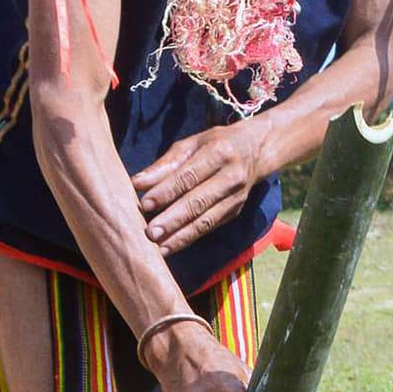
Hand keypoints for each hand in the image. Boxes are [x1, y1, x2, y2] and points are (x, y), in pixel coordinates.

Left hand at [132, 118, 270, 254]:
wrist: (255, 151)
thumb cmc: (214, 144)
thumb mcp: (191, 144)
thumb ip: (165, 164)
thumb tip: (137, 183)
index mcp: (219, 153)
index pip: (189, 176)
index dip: (167, 191)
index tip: (145, 204)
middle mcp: (231, 177)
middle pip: (199, 201)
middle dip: (173, 219)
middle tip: (150, 233)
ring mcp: (236, 197)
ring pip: (206, 220)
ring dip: (181, 235)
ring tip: (159, 247)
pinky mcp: (235, 212)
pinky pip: (210, 227)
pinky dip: (190, 238)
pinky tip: (171, 246)